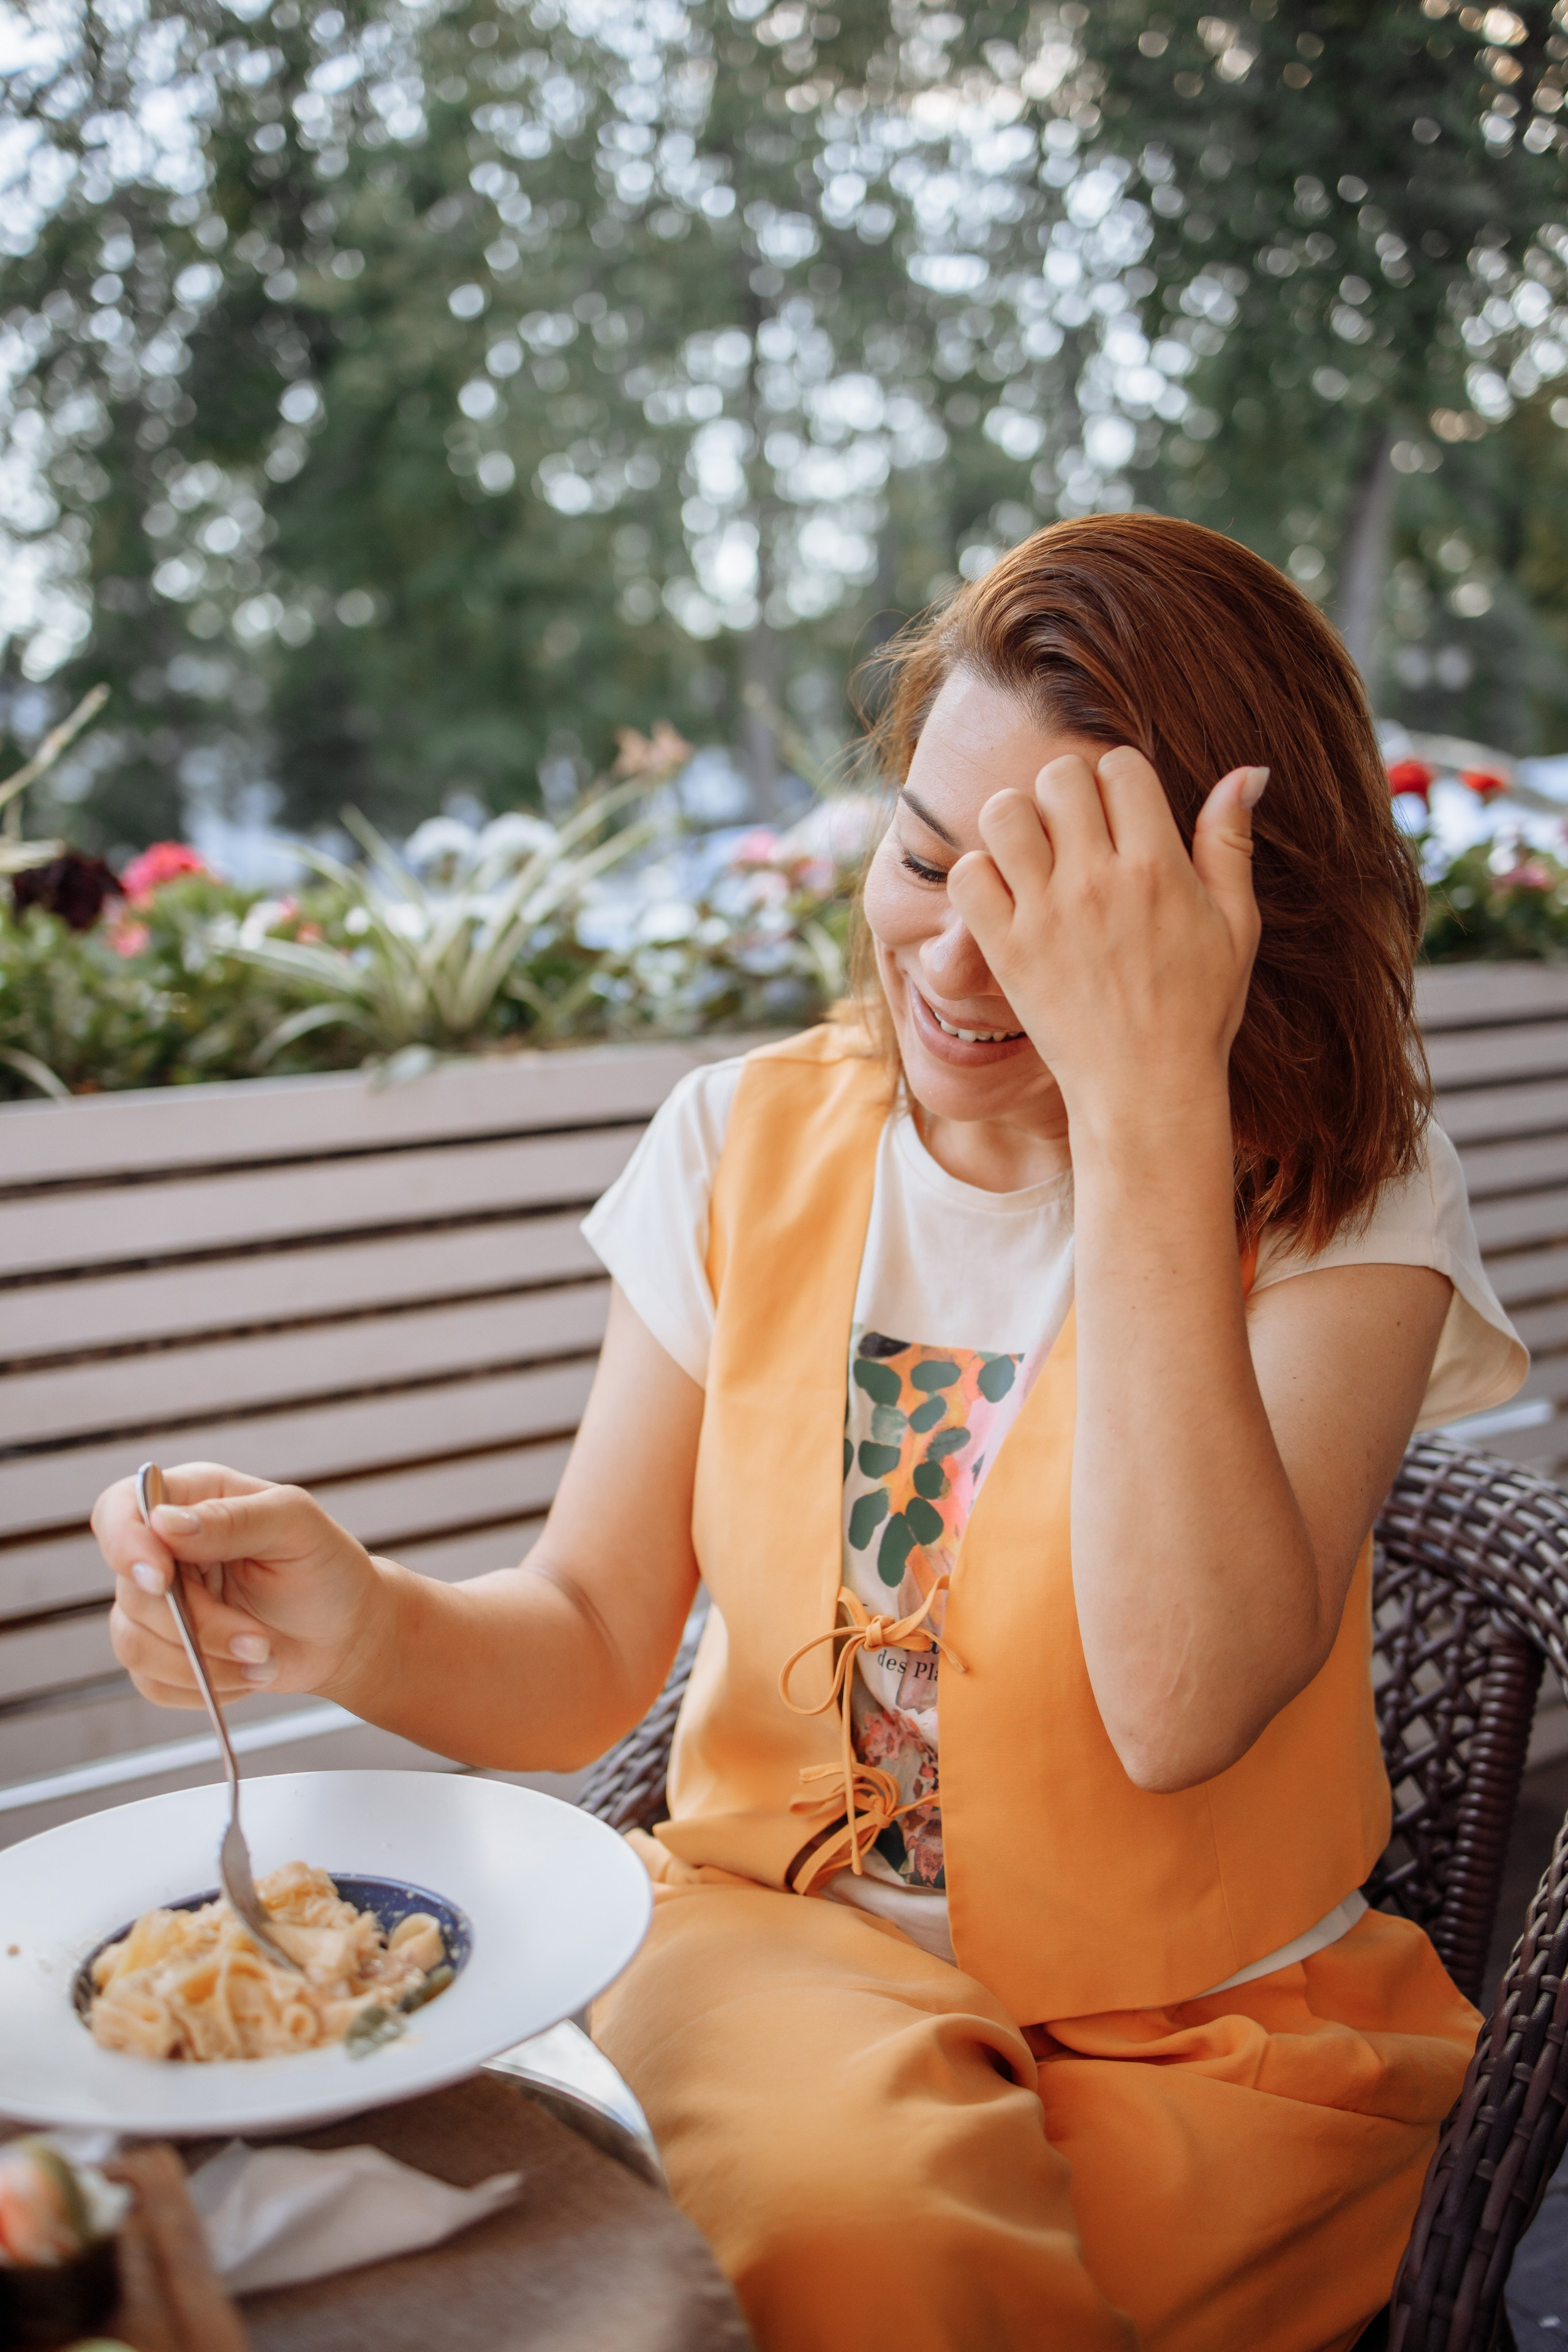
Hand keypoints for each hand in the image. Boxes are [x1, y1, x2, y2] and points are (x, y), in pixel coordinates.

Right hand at [92, 1462, 386, 1709]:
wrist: (345, 1632)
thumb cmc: (326, 1567)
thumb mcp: (296, 1526)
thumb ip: (234, 1520)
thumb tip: (164, 1524)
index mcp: (191, 1501)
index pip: (119, 1510)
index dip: (126, 1545)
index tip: (162, 1579)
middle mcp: (164, 1551)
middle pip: (133, 1591)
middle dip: (200, 1626)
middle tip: (259, 1640)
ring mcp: (158, 1607)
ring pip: (135, 1644)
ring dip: (205, 1662)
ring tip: (264, 1657)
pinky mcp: (162, 1656)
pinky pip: (151, 1683)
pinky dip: (203, 1688)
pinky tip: (246, 1674)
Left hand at [947, 747, 1264, 1132]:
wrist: (1147, 1090)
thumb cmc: (1199, 1009)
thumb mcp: (1236, 924)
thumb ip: (1230, 843)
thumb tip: (1249, 771)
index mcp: (1159, 866)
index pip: (1120, 766)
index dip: (1118, 778)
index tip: (1120, 812)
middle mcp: (1099, 881)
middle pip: (1058, 776)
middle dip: (1066, 791)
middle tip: (1074, 831)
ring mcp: (1047, 914)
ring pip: (1005, 813)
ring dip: (1016, 823)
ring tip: (1033, 855)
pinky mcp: (1007, 950)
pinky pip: (967, 876)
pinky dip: (978, 875)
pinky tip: (1004, 895)